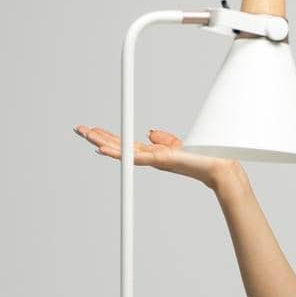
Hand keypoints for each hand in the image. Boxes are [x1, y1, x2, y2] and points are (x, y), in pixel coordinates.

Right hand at [73, 124, 240, 189]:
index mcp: (151, 153)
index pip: (124, 143)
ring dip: (101, 142)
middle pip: (117, 145)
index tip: (93, 130)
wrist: (216, 167)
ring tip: (85, 135)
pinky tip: (102, 149)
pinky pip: (132, 157)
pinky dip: (116, 153)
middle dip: (97, 137)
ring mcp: (151, 160)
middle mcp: (148, 157)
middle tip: (79, 129)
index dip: (108, 136)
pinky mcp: (158, 160)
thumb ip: (163, 139)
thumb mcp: (176, 144)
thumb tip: (150, 132)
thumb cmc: (200, 158)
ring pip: (120, 151)